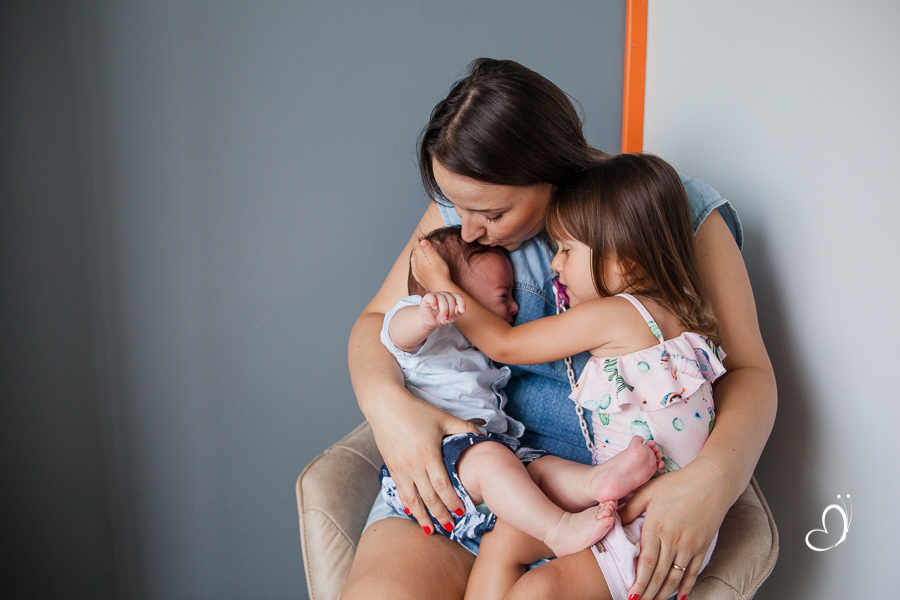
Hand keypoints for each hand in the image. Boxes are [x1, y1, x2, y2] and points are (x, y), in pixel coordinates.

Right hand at [369, 392, 479, 534]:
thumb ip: (465, 428)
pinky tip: (412, 512)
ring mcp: (400, 469)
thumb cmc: (415, 410)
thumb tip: (485, 435)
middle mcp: (414, 466)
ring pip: (412, 500)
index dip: (452, 501)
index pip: (443, 486)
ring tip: (430, 530)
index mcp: (429, 454)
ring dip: (422, 517)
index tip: (461, 512)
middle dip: (440, 515)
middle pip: (429, 498)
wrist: (385, 405)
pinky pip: (400, 491)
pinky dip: (407, 504)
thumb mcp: (443, 418)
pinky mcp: (391, 468)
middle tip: (450, 527)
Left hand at [410, 239, 452, 291]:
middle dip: (415, 247)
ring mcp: (417, 273)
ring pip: (413, 261)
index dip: (417, 242)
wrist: (441, 288)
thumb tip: (422, 241)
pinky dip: (414, 264)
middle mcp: (417, 266)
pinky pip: (414, 269)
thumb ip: (429, 249)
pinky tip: (415, 265)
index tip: (417, 237)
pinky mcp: (420, 279)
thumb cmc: (441, 273)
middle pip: (414, 254)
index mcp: (420, 260)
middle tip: (416, 242)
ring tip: (415, 251)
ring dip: (414, 255)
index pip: (417, 248)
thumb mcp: (436, 259)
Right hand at [419, 292, 465, 327]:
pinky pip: (432, 297)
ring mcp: (436, 295)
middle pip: (451, 300)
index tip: (462, 311)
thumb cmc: (442, 318)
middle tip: (448, 319)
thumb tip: (459, 308)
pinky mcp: (428, 297)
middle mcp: (445, 294)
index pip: (459, 297)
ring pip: (442, 299)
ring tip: (443, 318)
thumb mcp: (452, 318)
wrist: (430, 322)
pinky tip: (435, 308)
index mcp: (452, 298)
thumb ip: (457, 313)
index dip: (462, 303)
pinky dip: (434, 303)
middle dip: (451, 311)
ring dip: (444, 310)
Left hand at [618, 458, 728, 599]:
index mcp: (657, 527)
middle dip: (648, 593)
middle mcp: (674, 540)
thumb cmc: (678, 483)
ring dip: (663, 593)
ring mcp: (690, 545)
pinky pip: (693, 572)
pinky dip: (686, 587)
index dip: (638, 582)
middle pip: (659, 575)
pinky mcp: (703, 546)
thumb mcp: (649, 490)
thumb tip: (615, 520)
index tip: (631, 595)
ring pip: (675, 577)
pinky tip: (679, 597)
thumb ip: (630, 508)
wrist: (713, 481)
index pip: (645, 562)